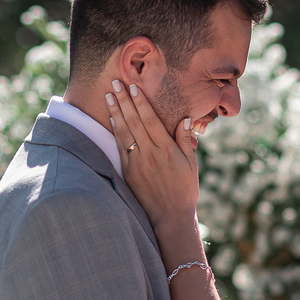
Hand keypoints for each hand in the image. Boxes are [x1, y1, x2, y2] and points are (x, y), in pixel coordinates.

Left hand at [106, 80, 199, 231]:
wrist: (170, 217)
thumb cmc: (184, 190)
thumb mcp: (191, 164)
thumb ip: (184, 140)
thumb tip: (185, 118)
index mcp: (166, 149)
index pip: (151, 120)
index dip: (141, 102)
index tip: (133, 86)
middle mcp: (150, 153)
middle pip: (134, 121)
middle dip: (124, 100)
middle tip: (115, 82)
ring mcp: (137, 163)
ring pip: (124, 132)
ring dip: (115, 112)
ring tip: (108, 95)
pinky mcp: (128, 172)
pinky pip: (120, 147)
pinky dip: (114, 131)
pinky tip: (110, 119)